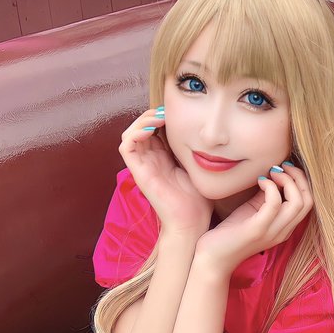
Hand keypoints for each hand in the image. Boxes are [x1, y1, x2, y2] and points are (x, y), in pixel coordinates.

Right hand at [118, 108, 212, 240]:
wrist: (192, 222)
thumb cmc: (198, 200)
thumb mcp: (199, 167)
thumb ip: (196, 150)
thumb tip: (207, 132)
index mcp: (163, 158)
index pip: (154, 129)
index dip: (161, 116)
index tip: (177, 110)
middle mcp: (150, 160)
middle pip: (141, 128)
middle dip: (151, 114)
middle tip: (167, 110)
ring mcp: (143, 166)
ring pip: (130, 134)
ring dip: (142, 120)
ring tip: (159, 116)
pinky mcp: (139, 173)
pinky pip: (127, 147)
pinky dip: (135, 133)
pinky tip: (152, 128)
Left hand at [195, 163, 312, 276]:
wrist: (213, 258)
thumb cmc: (230, 232)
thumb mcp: (253, 211)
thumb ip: (266, 196)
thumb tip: (273, 173)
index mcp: (284, 228)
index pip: (307, 202)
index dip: (301, 181)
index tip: (285, 168)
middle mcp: (283, 232)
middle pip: (307, 201)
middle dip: (298, 177)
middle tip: (282, 165)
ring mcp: (272, 232)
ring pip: (297, 202)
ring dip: (287, 180)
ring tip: (272, 171)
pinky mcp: (257, 230)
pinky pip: (275, 203)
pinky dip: (270, 186)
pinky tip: (259, 180)